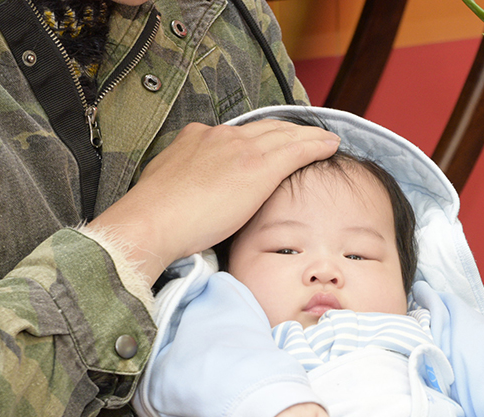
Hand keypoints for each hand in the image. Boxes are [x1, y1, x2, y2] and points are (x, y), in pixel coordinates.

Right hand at [87, 119, 339, 283]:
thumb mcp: (169, 185)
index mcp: (198, 138)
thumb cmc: (156, 217)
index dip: (262, 136)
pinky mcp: (257, 166)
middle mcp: (221, 136)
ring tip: (327, 138)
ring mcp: (240, 148)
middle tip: (310, 135)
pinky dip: (316, 145)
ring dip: (309, 136)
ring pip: (285, 135)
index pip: (239, 133)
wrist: (153, 220)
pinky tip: (331, 145)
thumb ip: (188, 181)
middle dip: (289, 131)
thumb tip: (193, 192)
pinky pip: (297, 149)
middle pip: (266, 128)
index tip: (273, 142)